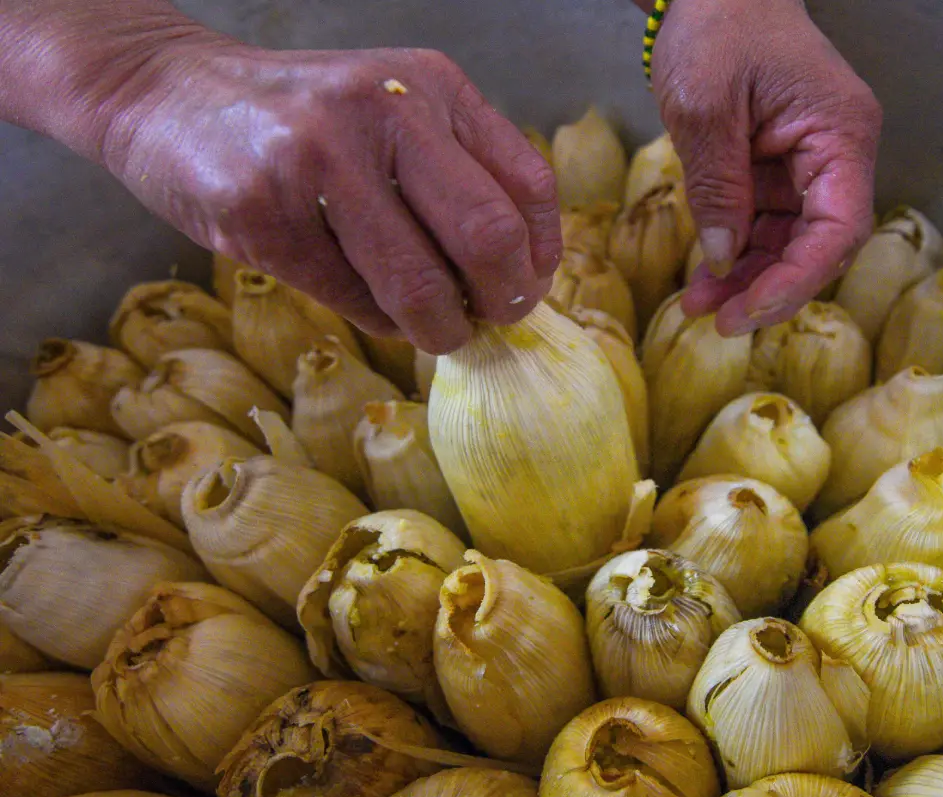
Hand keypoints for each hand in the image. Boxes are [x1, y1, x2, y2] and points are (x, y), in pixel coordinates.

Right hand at [98, 41, 560, 352]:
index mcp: (431, 85)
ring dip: (438, 329)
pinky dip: (377, 321)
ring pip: (419, 283)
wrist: (167, 93)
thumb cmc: (300, 119)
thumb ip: (456, 171)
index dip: (540, 257)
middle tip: (486, 321)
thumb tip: (516, 276)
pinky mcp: (263, 214)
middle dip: (500, 301)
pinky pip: (352, 299)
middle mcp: (382, 111)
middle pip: (487, 236)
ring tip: (434, 329)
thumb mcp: (392, 110)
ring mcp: (319, 160)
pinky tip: (371, 306)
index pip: (528, 186)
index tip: (524, 289)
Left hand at [650, 0, 881, 335]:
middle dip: (769, 288)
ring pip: (789, 243)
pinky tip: (705, 280)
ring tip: (699, 307)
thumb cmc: (720, 24)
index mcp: (840, 134)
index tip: (748, 311)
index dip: (797, 280)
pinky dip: (737, 253)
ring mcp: (808, 165)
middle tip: (719, 322)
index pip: (838, 229)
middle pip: (818, 244)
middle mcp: (836, 155)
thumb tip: (724, 258)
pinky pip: (766, 225)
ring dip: (748, 280)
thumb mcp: (706, 106)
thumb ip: (718, 186)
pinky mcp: (779, 170)